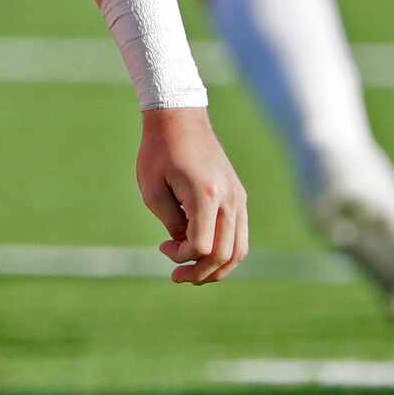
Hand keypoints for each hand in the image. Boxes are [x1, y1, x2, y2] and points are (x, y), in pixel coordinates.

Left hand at [136, 107, 248, 284]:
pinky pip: (240, 234)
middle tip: (177, 276)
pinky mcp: (239, 195)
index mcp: (205, 195)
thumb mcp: (153, 190)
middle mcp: (229, 198)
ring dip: (218, 269)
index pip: (202, 246)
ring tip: (194, 274)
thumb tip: (187, 248)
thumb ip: (172, 224)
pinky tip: (205, 255)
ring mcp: (238, 197)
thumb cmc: (159, 151)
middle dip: (200, 272)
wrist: (179, 118)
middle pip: (225, 254)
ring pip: (239, 249)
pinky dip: (226, 251)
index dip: (181, 257)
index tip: (162, 248)